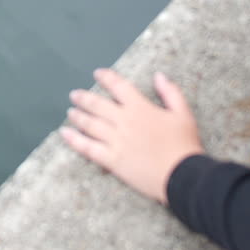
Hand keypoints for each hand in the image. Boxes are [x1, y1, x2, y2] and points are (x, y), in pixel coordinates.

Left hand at [61, 69, 203, 204]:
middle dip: (84, 98)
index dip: (107, 78)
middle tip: (74, 95)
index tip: (97, 73)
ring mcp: (116, 141)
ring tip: (70, 112)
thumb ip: (170, 92)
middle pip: (98, 105)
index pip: (119, 87)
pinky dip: (75, 140)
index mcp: (140, 108)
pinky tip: (65, 134)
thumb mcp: (183, 114)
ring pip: (90, 125)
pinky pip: (88, 148)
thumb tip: (159, 75)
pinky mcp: (112, 160)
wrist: (182, 175)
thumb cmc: (184, 144)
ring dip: (78, 117)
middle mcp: (124, 121)